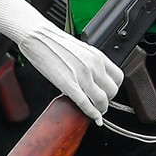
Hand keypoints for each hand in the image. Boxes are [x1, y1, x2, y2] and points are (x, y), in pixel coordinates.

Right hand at [0, 0, 117, 121]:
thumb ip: (92, 64)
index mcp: (98, 56)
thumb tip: (96, 78)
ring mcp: (82, 75)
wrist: (37, 36)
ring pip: (102, 100)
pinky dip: (92, 114)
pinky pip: (85, 103)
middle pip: (112, 91)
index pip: (118, 78)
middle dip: (107, 100)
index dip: (114, 88)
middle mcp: (93, 65)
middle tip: (100, 103)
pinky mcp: (68, 84)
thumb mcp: (81, 50)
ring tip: (96, 111)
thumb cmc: (55, 43)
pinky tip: (94, 118)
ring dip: (100, 109)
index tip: (108, 92)